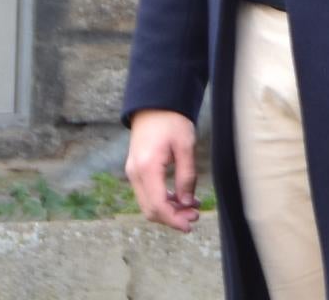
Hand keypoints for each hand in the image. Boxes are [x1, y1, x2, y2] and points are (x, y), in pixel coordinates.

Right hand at [125, 108, 200, 230]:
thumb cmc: (171, 121)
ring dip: (169, 210)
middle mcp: (135, 174)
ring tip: (192, 208)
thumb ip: (186, 175)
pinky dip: (164, 199)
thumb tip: (187, 202)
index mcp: (146, 168)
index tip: (190, 225)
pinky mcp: (137, 171)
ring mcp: (133, 173)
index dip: (173, 219)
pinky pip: (148, 193)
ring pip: (148, 203)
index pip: (157, 205)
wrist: (154, 105)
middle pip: (150, 209)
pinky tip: (182, 198)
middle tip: (195, 216)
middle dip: (172, 217)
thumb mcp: (185, 146)